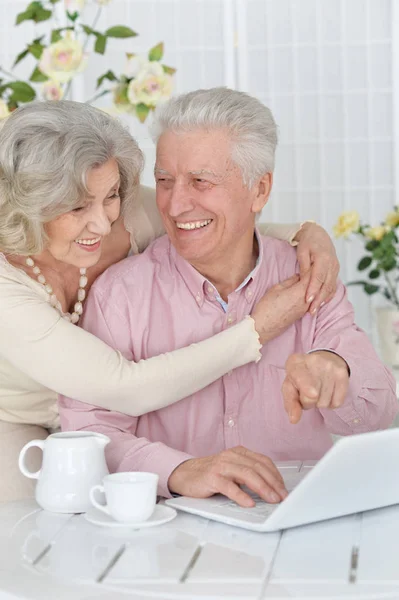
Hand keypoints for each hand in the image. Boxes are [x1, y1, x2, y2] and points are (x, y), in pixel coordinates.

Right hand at [168, 446, 287, 507]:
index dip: (276, 475)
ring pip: (247, 474)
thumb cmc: (211, 474)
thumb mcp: (232, 469)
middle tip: (283, 497)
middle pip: (258, 468)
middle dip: (273, 483)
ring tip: (272, 499)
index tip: (284, 489)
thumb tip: (271, 489)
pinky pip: (229, 487)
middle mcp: (231, 456)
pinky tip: (249, 503)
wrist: (185, 474)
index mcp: (239, 453)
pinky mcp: (211, 477)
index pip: (263, 461)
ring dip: (263, 488)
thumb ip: (248, 474)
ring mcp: (221, 466)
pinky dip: (241, 496)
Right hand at [251, 272, 310, 344]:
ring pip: (315, 294)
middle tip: (314, 265)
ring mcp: (305, 309)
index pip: (311, 276)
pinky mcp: (302, 314)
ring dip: (314, 284)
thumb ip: (290, 281)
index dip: (312, 266)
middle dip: (315, 275)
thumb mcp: (276, 289)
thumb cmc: (267, 307)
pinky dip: (311, 293)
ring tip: (311, 275)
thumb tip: (299, 276)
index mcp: (300, 292)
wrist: (264, 327)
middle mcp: (307, 301)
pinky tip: (307, 288)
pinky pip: (311, 300)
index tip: (312, 259)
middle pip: (316, 285)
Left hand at [282, 351, 349, 423]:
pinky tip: (328, 392)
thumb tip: (294, 419)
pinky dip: (332, 403)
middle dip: (308, 402)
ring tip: (318, 390)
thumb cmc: (301, 377)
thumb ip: (290, 403)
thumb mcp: (290, 387)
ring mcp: (330, 366)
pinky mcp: (342, 373)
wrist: (323, 360)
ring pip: (324, 402)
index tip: (313, 394)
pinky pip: (337, 402)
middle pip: (312, 397)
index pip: (300, 377)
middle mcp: (313, 361)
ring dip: (319, 402)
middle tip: (307, 393)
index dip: (307, 387)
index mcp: (295, 363)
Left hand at [293, 222, 339, 314]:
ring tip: (314, 310)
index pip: (318, 277)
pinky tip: (322, 303)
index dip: (313, 290)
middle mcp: (332, 264)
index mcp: (324, 257)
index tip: (307, 300)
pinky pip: (333, 285)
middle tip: (310, 311)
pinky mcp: (336, 270)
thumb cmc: (308, 242)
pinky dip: (328, 295)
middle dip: (318, 299)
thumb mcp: (302, 252)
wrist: (318, 234)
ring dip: (323, 299)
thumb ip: (304, 267)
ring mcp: (336, 268)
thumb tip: (304, 281)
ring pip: (331, 287)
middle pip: (326, 285)